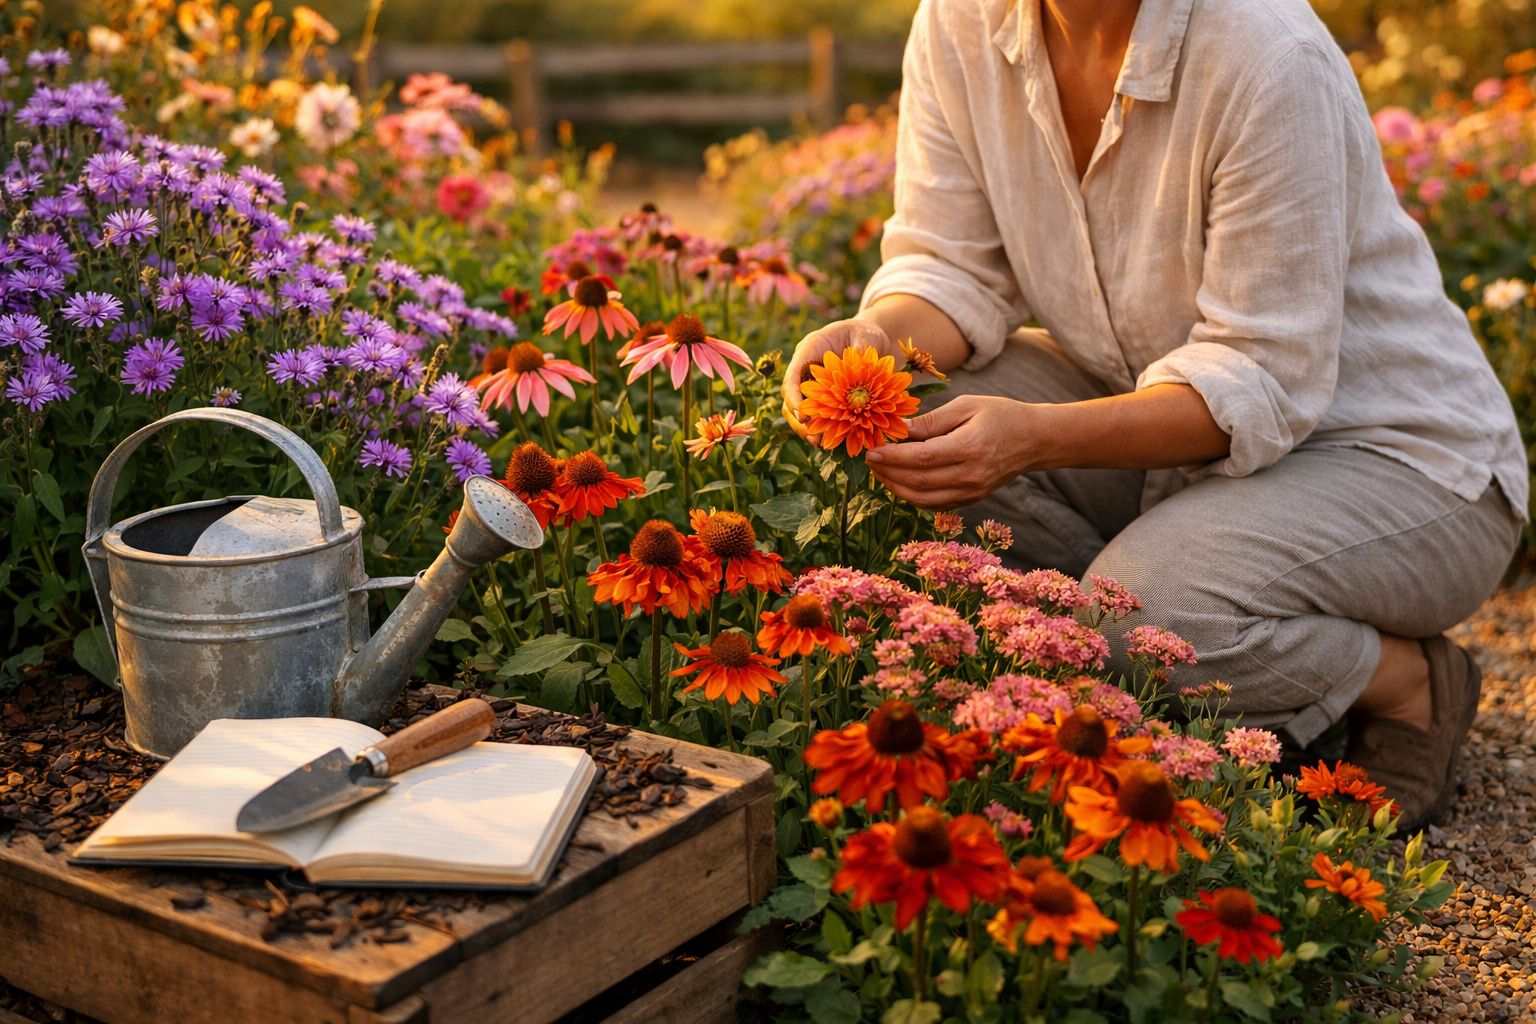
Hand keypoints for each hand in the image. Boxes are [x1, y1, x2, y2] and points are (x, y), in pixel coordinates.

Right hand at [781, 319, 903, 441]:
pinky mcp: (821, 399)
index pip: (793, 374)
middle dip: (797, 419)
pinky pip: (816, 416)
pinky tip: (832, 441)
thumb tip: (862, 359)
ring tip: (819, 443)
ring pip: (798, 410)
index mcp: (810, 349)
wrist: (869, 342)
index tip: (801, 414)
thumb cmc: (866, 334)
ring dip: (806, 428)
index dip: (793, 395)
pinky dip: (822, 429)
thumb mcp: (868, 335)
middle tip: (813, 436)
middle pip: (790, 397)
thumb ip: (864, 347)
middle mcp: (806, 369)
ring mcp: (812, 385)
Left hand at [865, 395, 1044, 508]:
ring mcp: (972, 492)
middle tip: (869, 461)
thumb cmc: (1000, 415)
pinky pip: (935, 505)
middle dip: (888, 473)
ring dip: (896, 488)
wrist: (1035, 440)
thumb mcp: (966, 406)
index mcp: (969, 448)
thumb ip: (931, 420)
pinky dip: (913, 496)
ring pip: (924, 499)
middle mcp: (971, 475)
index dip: (892, 457)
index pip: (922, 458)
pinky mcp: (972, 499)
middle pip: (919, 482)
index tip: (871, 450)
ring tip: (880, 472)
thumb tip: (898, 429)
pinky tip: (900, 482)